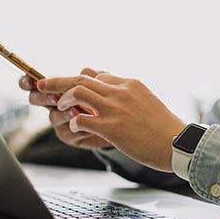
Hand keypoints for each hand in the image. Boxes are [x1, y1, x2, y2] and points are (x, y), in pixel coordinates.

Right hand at [19, 67, 111, 149]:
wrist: (118, 122)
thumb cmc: (107, 99)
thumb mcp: (103, 83)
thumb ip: (94, 76)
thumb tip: (86, 71)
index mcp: (57, 88)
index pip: (35, 83)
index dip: (27, 81)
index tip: (29, 80)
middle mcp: (54, 104)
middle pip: (36, 99)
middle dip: (44, 97)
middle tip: (56, 97)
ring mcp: (60, 120)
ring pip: (53, 116)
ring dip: (63, 113)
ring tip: (76, 111)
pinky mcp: (69, 135)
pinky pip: (67, 131)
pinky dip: (77, 126)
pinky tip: (87, 123)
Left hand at [37, 73, 186, 171]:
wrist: (177, 144)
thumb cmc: (164, 128)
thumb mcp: (147, 101)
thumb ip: (127, 95)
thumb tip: (111, 92)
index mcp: (130, 84)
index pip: (98, 75)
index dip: (80, 81)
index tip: (69, 87)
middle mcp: (121, 92)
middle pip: (82, 78)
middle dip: (57, 80)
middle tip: (42, 83)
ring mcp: (116, 109)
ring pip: (78, 93)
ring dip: (64, 100)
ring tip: (61, 108)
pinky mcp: (112, 128)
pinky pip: (82, 119)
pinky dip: (74, 122)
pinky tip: (76, 127)